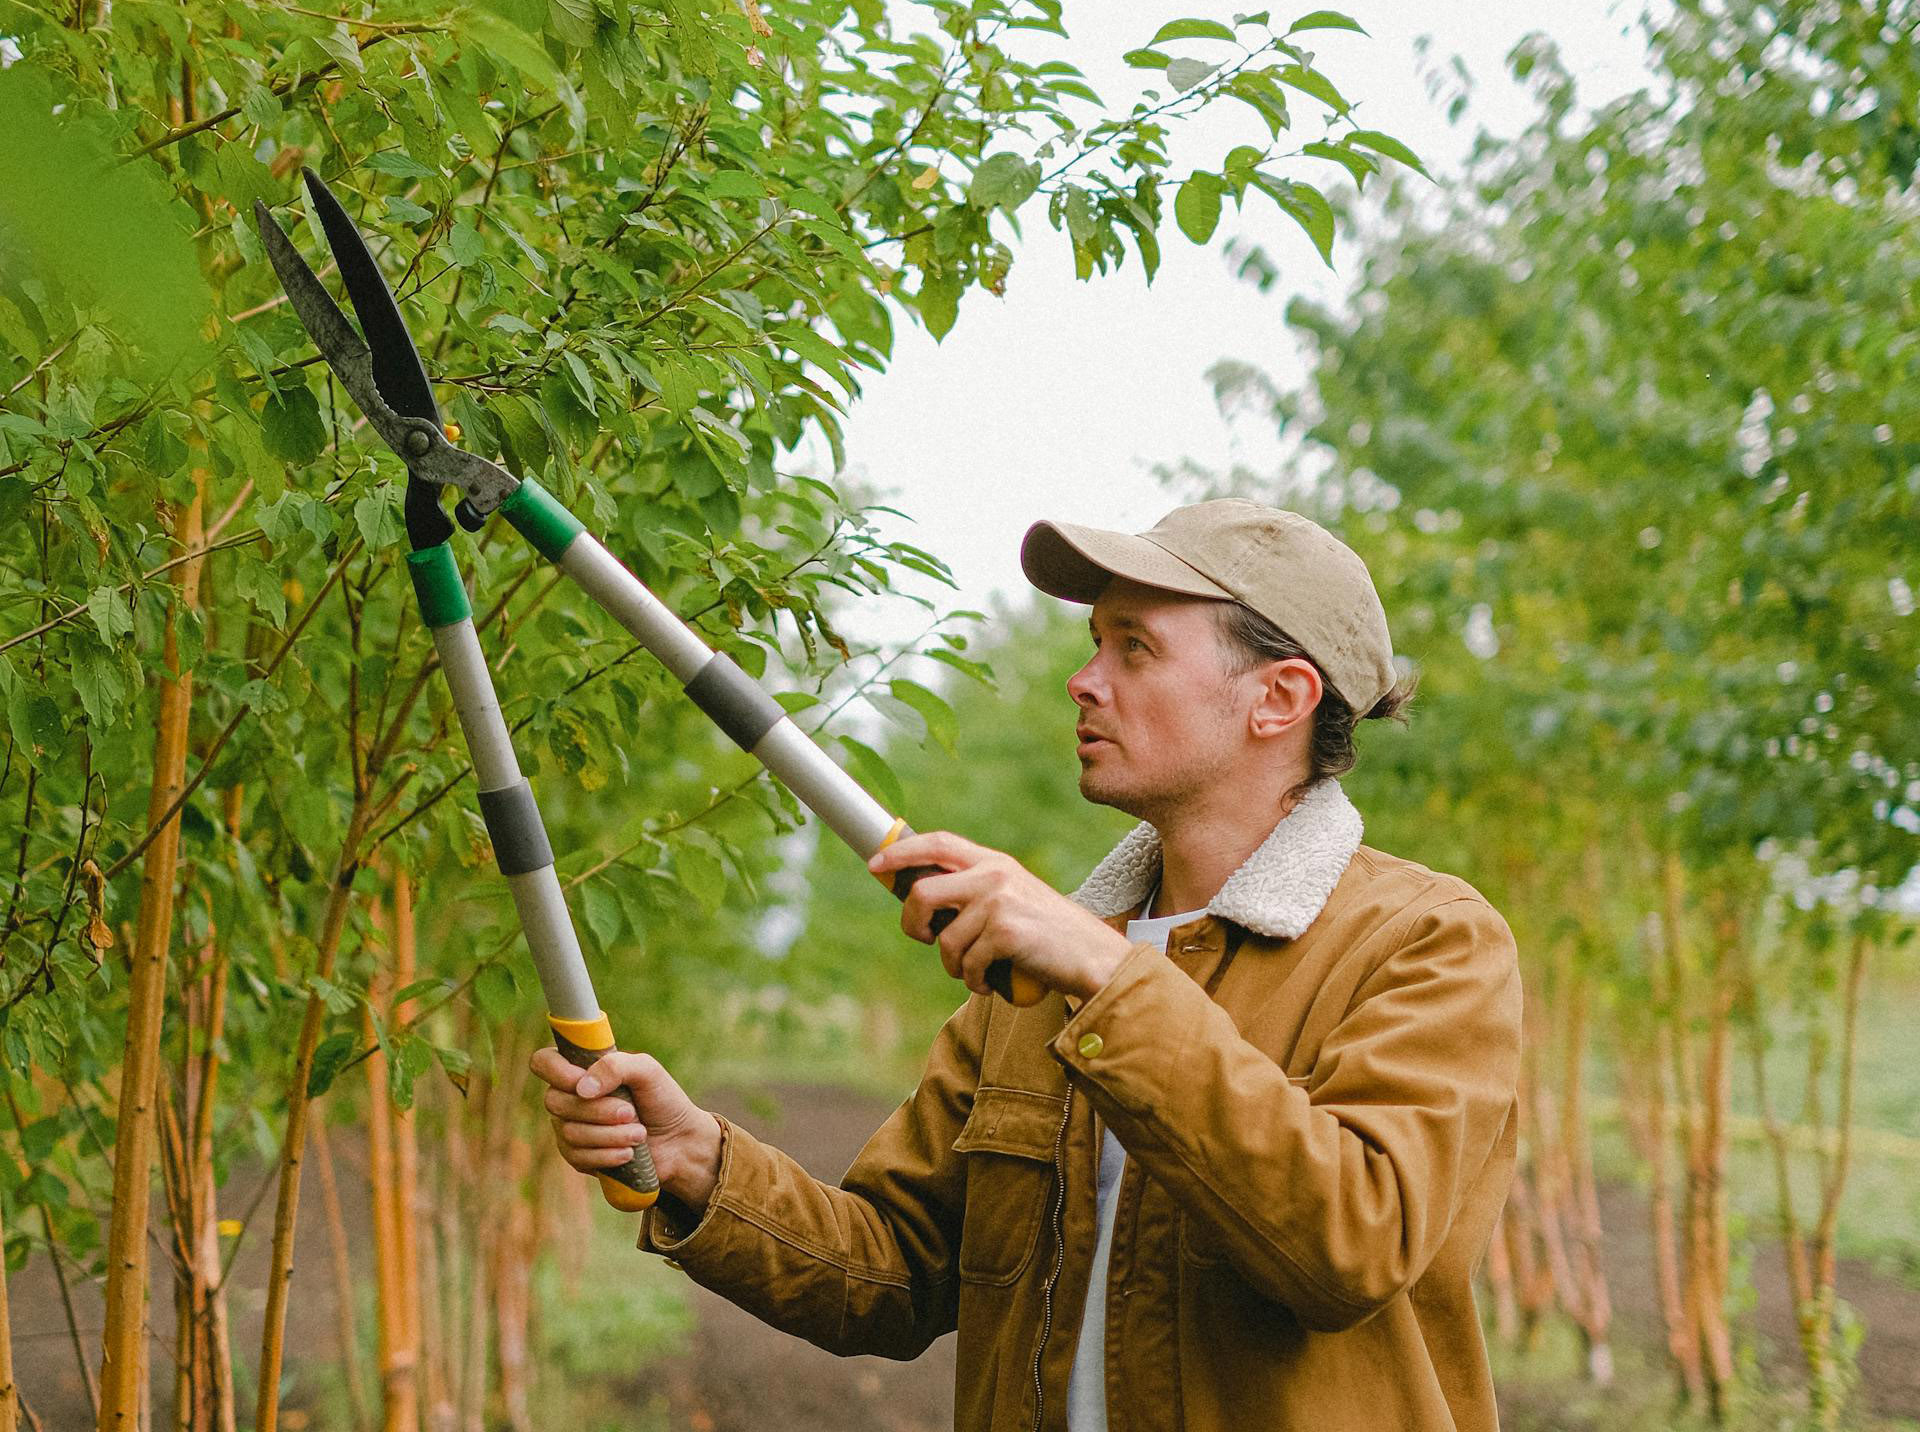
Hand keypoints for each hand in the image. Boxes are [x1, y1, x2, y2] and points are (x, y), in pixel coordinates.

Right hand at [528, 1047, 723, 1214]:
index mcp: (583, 1069)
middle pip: (555, 1101)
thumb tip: (582, 1088)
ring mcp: (571, 1127)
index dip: (556, 1071)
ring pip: (568, 1132)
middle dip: (598, 1110)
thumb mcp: (648, 1071)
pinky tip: (628, 1154)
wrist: (679, 1142)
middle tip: (631, 1112)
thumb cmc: (662, 1100)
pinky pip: (577, 1156)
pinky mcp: (579, 1156)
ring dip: (610, 1135)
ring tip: (638, 1134)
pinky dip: (607, 1154)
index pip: (544, 1062)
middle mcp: (571, 1097)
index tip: (582, 1081)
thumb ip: (616, 1066)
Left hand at [868, 831, 1136, 1000]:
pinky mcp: (1006, 932)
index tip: (876, 866)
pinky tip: (989, 981)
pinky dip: (973, 981)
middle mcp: (995, 875)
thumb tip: (920, 902)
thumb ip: (975, 891)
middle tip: (924, 940)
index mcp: (995, 861)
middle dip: (912, 924)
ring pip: (944, 940)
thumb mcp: (1013, 897)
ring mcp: (1000, 902)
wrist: (1094, 956)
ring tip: (974, 970)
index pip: (937, 843)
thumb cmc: (1048, 935)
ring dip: (953, 965)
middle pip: (922, 892)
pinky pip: (966, 964)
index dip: (901, 853)